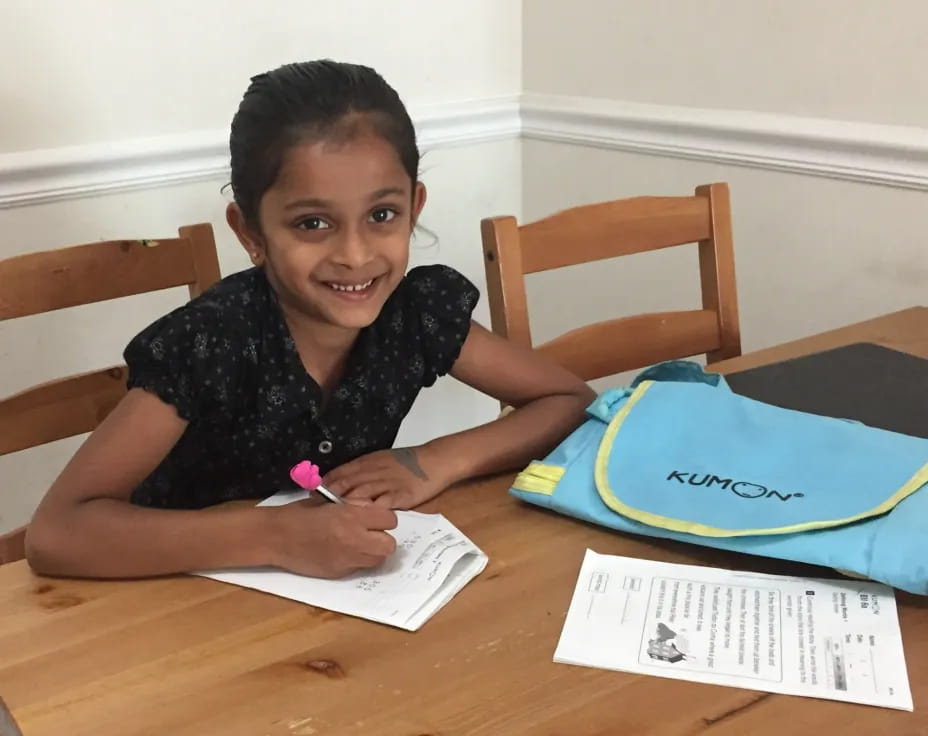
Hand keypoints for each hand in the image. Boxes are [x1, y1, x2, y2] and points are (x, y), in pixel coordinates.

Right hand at [267, 500, 397, 577]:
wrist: (275, 537)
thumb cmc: (299, 514)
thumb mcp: (330, 502)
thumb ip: (354, 507)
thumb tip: (372, 511)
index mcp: (351, 516)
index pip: (390, 520)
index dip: (383, 518)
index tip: (374, 517)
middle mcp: (353, 539)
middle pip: (389, 545)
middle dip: (383, 539)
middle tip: (371, 533)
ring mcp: (346, 559)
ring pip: (377, 560)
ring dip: (372, 552)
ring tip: (357, 544)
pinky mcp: (337, 573)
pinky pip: (358, 568)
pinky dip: (356, 561)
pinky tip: (341, 552)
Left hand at [323, 446, 450, 508]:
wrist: (434, 460)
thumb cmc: (408, 461)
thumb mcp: (381, 459)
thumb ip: (363, 469)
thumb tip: (341, 480)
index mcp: (367, 462)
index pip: (340, 472)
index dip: (324, 484)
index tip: (311, 494)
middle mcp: (373, 472)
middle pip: (345, 484)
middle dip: (329, 497)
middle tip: (316, 509)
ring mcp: (386, 484)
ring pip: (360, 494)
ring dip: (344, 506)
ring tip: (332, 517)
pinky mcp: (400, 495)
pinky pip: (381, 504)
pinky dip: (368, 512)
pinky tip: (360, 520)